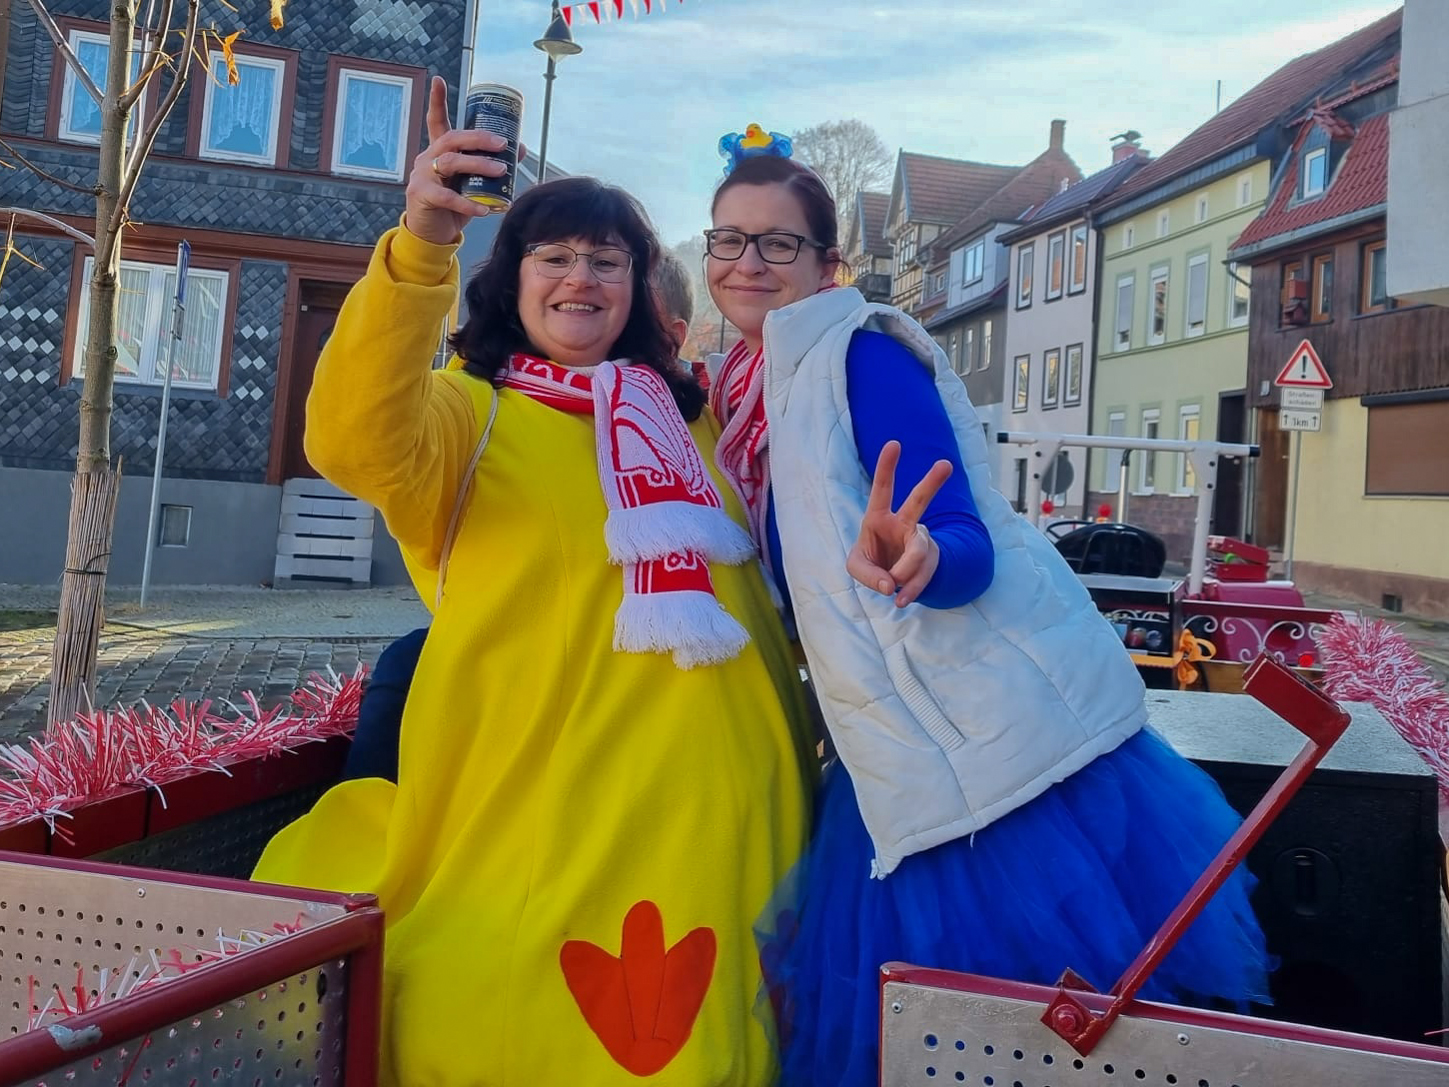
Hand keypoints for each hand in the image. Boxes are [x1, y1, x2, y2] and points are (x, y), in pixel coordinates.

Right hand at [404, 76, 518, 244]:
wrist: (431, 234)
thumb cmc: (452, 205)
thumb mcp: (472, 184)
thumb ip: (490, 166)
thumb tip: (519, 148)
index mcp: (439, 151)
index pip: (436, 120)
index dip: (437, 100)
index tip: (439, 79)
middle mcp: (428, 158)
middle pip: (451, 138)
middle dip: (478, 138)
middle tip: (501, 143)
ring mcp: (422, 176)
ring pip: (451, 163)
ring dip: (479, 165)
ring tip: (500, 171)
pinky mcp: (422, 196)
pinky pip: (447, 197)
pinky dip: (469, 203)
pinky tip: (485, 209)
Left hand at [846, 441, 952, 608]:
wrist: (894, 580)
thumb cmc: (871, 563)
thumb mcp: (856, 566)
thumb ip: (866, 574)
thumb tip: (889, 585)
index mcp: (878, 518)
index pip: (882, 490)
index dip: (887, 468)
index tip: (893, 444)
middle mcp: (903, 524)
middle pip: (919, 501)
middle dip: (932, 483)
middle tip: (946, 464)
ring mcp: (919, 541)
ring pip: (919, 551)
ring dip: (904, 573)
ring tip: (893, 590)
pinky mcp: (930, 560)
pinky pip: (923, 574)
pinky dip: (910, 590)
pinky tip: (901, 600)